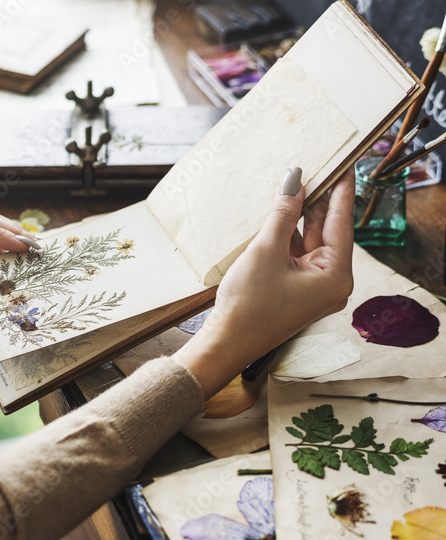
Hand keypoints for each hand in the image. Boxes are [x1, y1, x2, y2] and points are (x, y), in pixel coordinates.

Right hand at [173, 168, 354, 398]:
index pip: (341, 223)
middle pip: (327, 232)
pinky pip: (297, 255)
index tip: (346, 164)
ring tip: (294, 185)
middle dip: (318, 201)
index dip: (342, 191)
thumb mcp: (265, 251)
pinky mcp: (296, 290)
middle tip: (315, 167)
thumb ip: (282, 214)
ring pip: (310, 242)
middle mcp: (331, 282)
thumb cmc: (247, 306)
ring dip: (300, 217)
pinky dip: (289, 235)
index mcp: (336, 276)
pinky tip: (280, 214)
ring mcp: (313, 287)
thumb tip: (294, 181)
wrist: (225, 342)